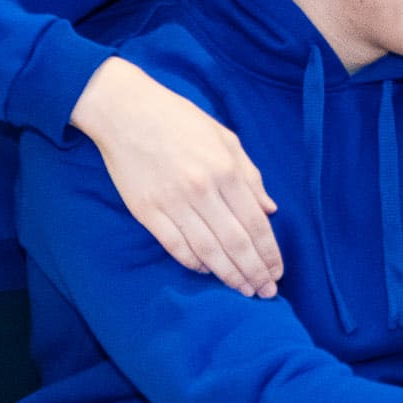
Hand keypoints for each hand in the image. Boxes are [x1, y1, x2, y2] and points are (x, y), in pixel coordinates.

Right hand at [69, 58, 283, 296]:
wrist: (125, 111)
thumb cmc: (179, 119)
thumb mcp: (225, 138)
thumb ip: (250, 175)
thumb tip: (270, 210)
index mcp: (226, 170)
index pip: (256, 223)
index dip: (269, 253)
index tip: (277, 273)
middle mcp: (202, 189)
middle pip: (236, 243)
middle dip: (255, 272)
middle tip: (266, 292)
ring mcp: (172, 202)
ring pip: (208, 250)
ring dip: (228, 275)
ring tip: (243, 289)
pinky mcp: (146, 210)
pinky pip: (175, 246)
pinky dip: (193, 263)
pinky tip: (207, 271)